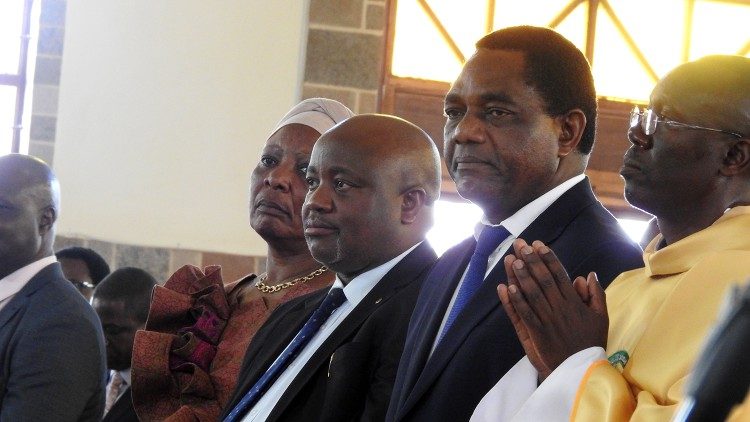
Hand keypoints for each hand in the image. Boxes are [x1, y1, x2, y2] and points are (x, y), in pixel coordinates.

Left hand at [497, 239, 607, 380]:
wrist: (583, 370)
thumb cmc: (591, 342)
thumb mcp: (601, 317)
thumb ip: (596, 294)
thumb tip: (589, 274)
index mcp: (575, 303)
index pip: (559, 275)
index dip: (548, 258)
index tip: (538, 244)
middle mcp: (561, 308)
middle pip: (544, 280)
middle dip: (532, 261)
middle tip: (521, 245)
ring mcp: (548, 321)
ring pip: (533, 294)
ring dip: (522, 276)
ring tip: (513, 260)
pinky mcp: (538, 334)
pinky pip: (525, 315)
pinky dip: (516, 301)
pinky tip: (508, 288)